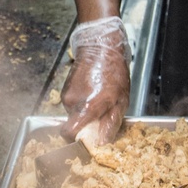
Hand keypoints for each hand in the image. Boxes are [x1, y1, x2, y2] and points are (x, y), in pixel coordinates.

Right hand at [60, 16, 130, 144]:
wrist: (101, 45)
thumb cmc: (113, 71)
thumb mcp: (121, 100)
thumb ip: (111, 123)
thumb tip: (102, 142)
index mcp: (85, 107)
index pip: (68, 133)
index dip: (75, 140)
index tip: (87, 138)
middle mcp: (71, 102)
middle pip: (74, 124)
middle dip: (87, 123)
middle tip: (102, 114)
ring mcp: (66, 94)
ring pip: (74, 113)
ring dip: (85, 111)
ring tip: (100, 98)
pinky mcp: (65, 87)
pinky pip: (73, 102)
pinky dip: (82, 102)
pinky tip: (94, 91)